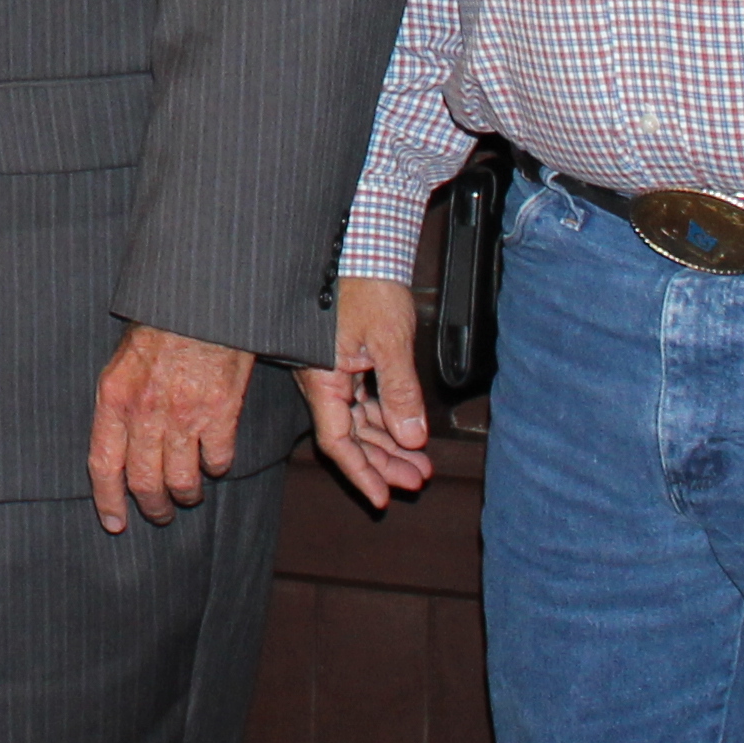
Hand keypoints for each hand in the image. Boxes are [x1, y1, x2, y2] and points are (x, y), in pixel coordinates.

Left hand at [89, 324, 258, 532]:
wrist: (200, 301)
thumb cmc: (159, 327)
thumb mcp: (121, 361)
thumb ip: (118, 404)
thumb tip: (116, 447)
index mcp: (114, 398)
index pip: (103, 465)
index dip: (108, 501)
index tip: (115, 523)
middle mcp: (146, 413)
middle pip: (145, 483)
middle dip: (154, 508)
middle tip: (160, 514)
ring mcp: (184, 415)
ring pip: (182, 481)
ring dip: (186, 494)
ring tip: (188, 493)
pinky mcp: (221, 413)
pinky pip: (217, 461)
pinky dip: (216, 468)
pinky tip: (214, 461)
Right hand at [296, 276, 436, 508]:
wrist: (363, 244)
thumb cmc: (367, 285)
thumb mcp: (390, 342)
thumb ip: (400, 393)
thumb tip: (411, 438)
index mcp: (323, 379)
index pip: (338, 442)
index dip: (361, 473)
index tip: (382, 498)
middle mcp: (323, 379)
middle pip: (350, 435)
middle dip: (383, 461)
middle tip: (418, 479)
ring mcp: (333, 368)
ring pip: (358, 418)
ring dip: (388, 440)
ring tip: (420, 461)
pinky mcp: (345, 356)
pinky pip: (362, 398)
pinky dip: (384, 415)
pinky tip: (406, 426)